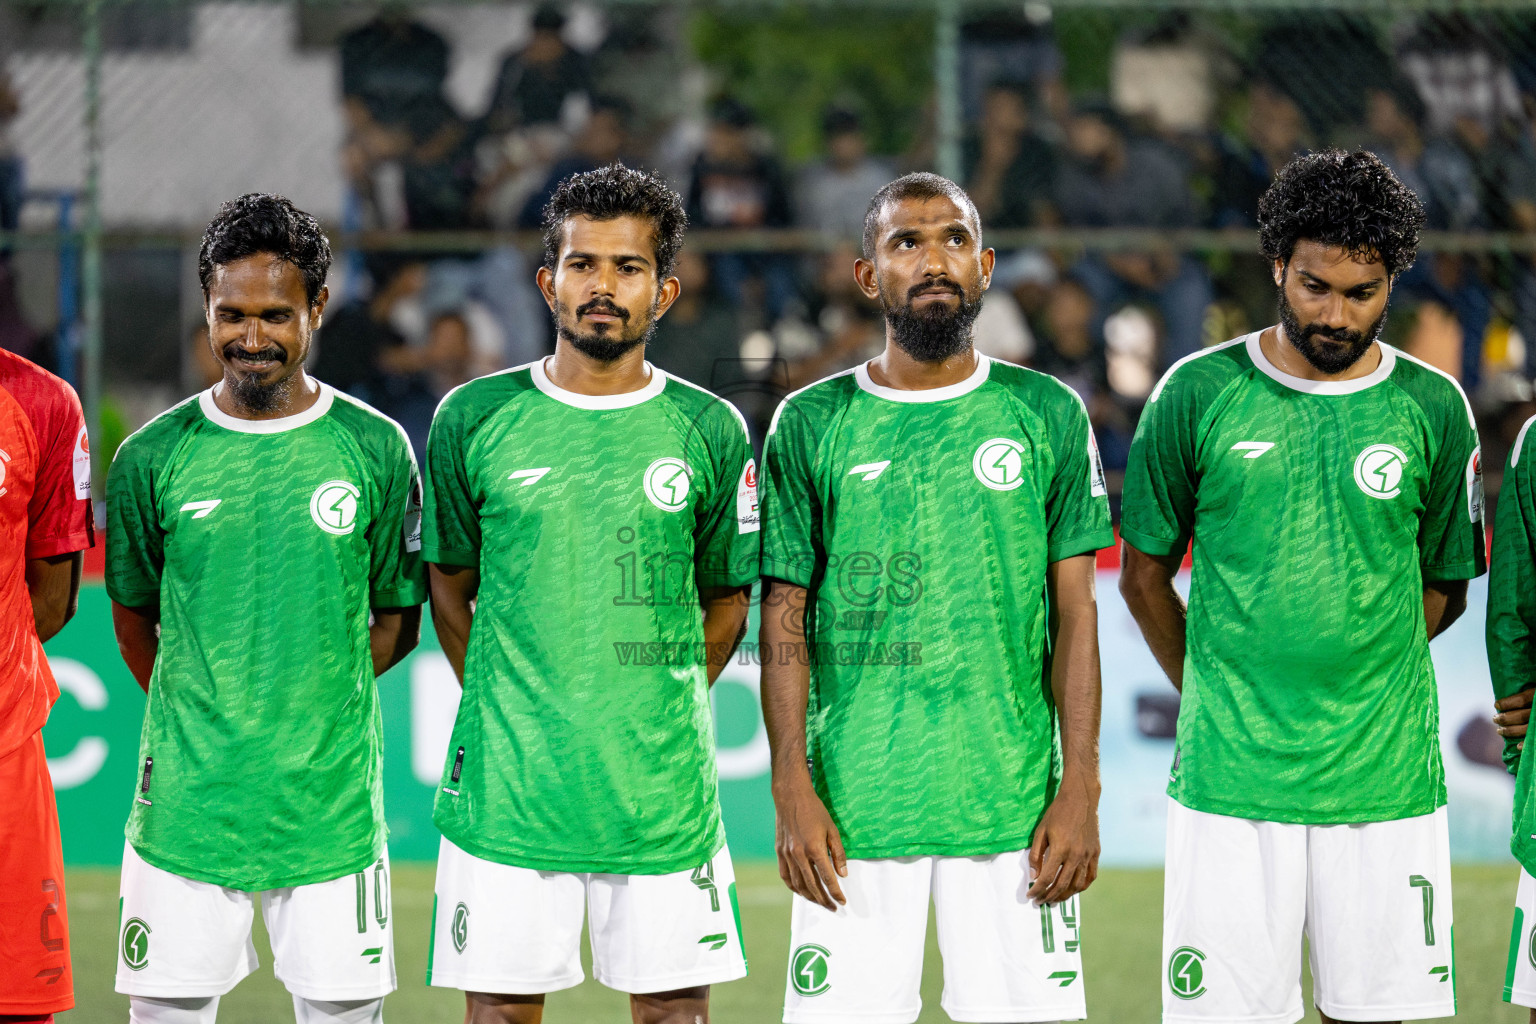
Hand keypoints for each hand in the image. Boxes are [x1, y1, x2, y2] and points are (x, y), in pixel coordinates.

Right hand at [773, 778, 846, 910]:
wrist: (791, 797)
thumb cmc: (815, 811)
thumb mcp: (832, 829)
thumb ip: (838, 853)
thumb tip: (843, 873)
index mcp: (815, 849)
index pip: (828, 878)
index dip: (836, 892)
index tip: (842, 901)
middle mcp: (799, 855)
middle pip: (813, 886)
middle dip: (824, 899)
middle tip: (833, 907)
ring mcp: (787, 855)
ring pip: (798, 884)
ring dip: (809, 896)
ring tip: (819, 902)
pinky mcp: (779, 852)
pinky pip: (785, 876)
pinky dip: (793, 887)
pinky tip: (801, 891)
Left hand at [1027, 781, 1099, 904]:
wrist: (1081, 798)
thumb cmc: (1057, 813)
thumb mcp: (1041, 831)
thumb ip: (1036, 855)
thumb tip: (1034, 876)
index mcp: (1060, 849)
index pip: (1046, 878)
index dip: (1037, 890)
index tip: (1030, 895)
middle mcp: (1076, 855)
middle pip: (1062, 885)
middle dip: (1049, 896)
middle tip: (1040, 901)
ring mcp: (1088, 855)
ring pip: (1078, 885)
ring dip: (1065, 895)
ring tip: (1055, 899)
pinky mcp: (1096, 853)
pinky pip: (1090, 877)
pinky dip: (1082, 887)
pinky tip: (1073, 889)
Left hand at [1496, 686, 1534, 751]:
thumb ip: (1529, 696)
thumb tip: (1505, 702)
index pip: (1522, 699)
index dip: (1508, 703)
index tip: (1496, 704)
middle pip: (1522, 716)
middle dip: (1505, 718)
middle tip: (1496, 719)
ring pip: (1527, 729)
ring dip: (1511, 731)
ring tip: (1500, 731)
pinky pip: (1535, 739)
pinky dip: (1527, 744)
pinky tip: (1518, 746)